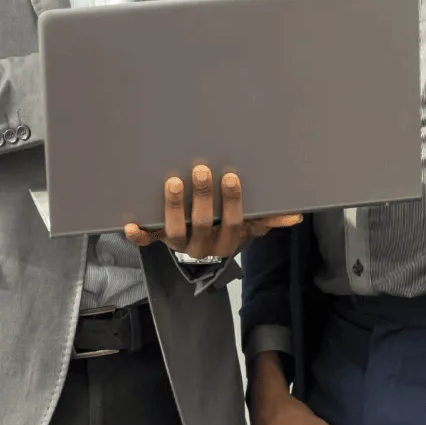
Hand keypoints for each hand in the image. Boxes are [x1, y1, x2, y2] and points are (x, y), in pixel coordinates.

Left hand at [123, 166, 301, 259]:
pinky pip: (147, 242)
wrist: (202, 254)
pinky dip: (139, 235)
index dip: (232, 202)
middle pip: (202, 224)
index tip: (230, 177)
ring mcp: (179, 244)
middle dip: (202, 198)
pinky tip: (130, 223)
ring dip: (174, 207)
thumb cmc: (226, 230)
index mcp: (226, 240)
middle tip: (200, 170)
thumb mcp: (248, 228)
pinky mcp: (159, 241)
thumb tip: (295, 215)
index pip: (232, 223)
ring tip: (173, 182)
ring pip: (174, 231)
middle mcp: (202, 246)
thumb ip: (267, 220)